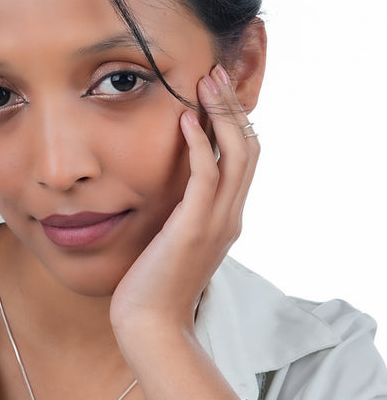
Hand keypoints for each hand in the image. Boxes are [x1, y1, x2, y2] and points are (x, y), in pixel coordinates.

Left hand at [110, 63, 259, 349]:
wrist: (150, 325)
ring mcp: (216, 223)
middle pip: (248, 149)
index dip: (235, 121)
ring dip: (222, 114)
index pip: (244, 159)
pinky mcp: (194, 228)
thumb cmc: (153, 283)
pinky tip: (186, 118)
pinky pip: (206, 176)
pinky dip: (200, 143)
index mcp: (227, 217)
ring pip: (236, 156)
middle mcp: (230, 216)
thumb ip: (182, 212)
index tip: (215, 91)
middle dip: (233, 108)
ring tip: (205, 82)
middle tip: (214, 74)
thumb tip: (171, 189)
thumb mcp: (174, 240)